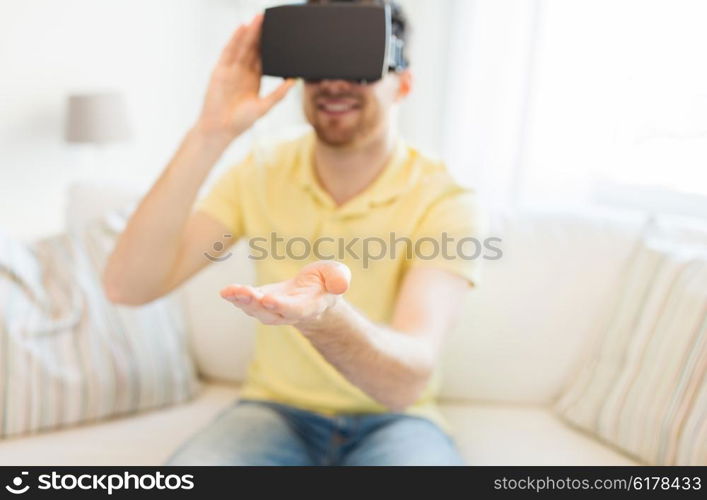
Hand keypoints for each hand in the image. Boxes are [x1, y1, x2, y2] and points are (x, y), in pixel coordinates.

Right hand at [196, 14, 295, 141]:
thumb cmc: (241, 122)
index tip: (279, 32)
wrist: (220, 128)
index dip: (270, 45)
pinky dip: (235, 39)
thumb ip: (279, 94)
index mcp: (254, 79)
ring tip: (258, 18)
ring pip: (241, 47)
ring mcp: (231, 70)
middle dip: (260, 33)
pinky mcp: (220, 70)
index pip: (263, 57)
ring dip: (249, 33)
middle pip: (253, 48)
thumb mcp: (264, 107)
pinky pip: (228, 51)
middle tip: (268, 18)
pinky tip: (242, 29)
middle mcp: (242, 72)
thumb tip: (294, 82)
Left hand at [220, 261, 351, 326]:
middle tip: (245, 294)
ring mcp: (272, 310)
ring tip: (231, 291)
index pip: (295, 310)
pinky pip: (247, 303)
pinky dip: (235, 298)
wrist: (313, 294)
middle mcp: (288, 313)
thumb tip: (341, 285)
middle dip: (257, 305)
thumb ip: (339, 278)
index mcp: (309, 306)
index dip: (282, 306)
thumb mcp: (336, 275)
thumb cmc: (325, 283)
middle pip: (271, 314)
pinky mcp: (260, 302)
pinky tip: (225, 292)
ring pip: (256, 311)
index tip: (269, 300)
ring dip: (243, 301)